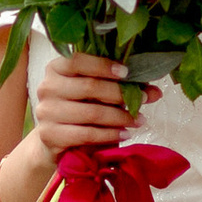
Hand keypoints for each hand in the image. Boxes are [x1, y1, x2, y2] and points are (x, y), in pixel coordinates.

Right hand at [31, 54, 152, 158]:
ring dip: (120, 117)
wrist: (55, 140)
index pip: (79, 61)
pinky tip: (124, 134)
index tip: (127, 73)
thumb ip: (122, 87)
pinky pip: (86, 134)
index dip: (104, 66)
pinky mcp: (49, 135)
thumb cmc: (79, 108)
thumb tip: (155, 92)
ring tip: (138, 120)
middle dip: (120, 94)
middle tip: (144, 100)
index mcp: (56, 68)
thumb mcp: (97, 93)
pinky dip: (109, 135)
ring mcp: (45, 112)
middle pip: (89, 87)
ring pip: (91, 112)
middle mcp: (46, 87)